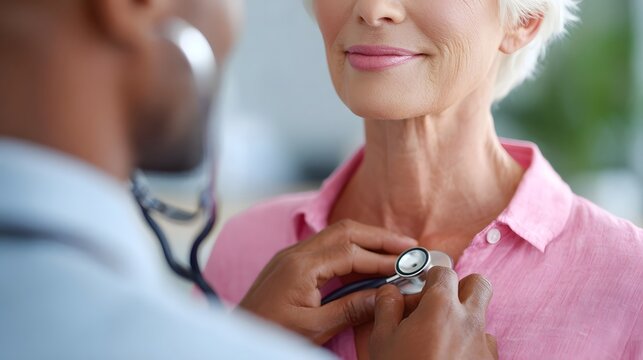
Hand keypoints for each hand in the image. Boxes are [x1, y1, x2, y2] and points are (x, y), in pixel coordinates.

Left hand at [239, 220, 417, 344]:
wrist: (237, 335)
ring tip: (395, 249)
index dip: (382, 257)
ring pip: (336, 235)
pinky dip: (351, 248)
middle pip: (345, 231)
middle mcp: (296, 253)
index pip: (351, 252)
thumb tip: (385, 296)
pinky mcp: (290, 263)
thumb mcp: (314, 328)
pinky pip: (326, 246)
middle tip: (410, 246)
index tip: (409, 264)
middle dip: (379, 237)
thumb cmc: (270, 333)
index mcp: (300, 266)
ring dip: (366, 240)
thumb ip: (350, 309)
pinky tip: (366, 259)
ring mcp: (291, 255)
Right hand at [370, 267, 497, 359]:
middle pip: (478, 284)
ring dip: (464, 321)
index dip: (429, 279)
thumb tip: (391, 293)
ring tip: (440, 340)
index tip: (418, 293)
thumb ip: (387, 306)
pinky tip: (450, 359)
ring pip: (482, 317)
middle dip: (461, 288)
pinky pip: (485, 345)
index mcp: (441, 306)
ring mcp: (484, 344)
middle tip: (440, 304)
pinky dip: (470, 346)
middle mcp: (469, 320)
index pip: (443, 271)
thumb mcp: (381, 338)